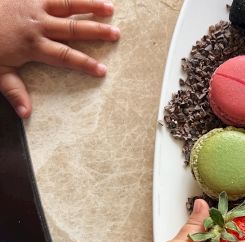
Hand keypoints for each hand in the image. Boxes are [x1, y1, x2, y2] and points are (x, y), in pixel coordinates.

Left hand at [0, 0, 119, 117]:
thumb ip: (13, 91)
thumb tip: (26, 114)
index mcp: (32, 45)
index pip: (65, 56)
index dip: (85, 64)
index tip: (102, 71)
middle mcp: (38, 24)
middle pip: (73, 29)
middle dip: (97, 32)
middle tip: (116, 34)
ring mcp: (34, 5)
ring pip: (68, 4)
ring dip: (90, 6)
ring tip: (110, 9)